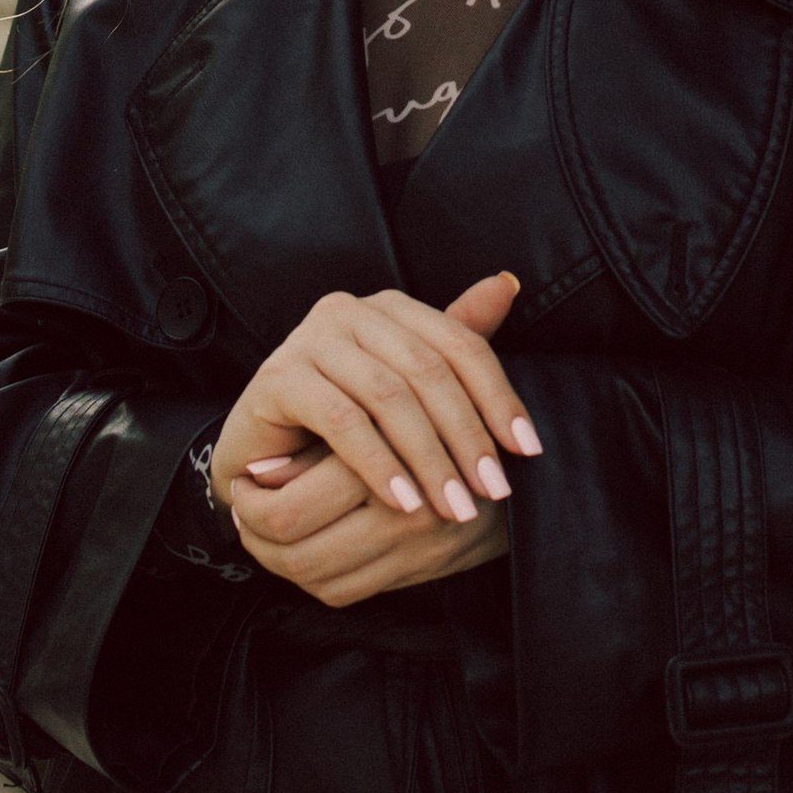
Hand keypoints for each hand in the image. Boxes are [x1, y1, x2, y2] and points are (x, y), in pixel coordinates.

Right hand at [209, 270, 538, 531]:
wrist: (264, 458)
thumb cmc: (342, 425)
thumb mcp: (407, 394)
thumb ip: (455, 350)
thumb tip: (510, 285)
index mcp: (391, 308)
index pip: (460, 344)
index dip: (498, 396)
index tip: (528, 450)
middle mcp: (350, 310)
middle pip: (429, 370)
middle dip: (467, 436)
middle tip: (493, 490)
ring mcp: (310, 339)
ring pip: (389, 397)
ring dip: (429, 459)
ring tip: (454, 507)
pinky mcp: (279, 376)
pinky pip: (342, 421)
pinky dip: (379, 465)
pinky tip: (404, 503)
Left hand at [227, 445, 513, 607]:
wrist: (522, 474)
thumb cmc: (449, 420)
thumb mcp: (399, 406)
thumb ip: (326, 439)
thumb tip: (259, 467)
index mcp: (393, 460)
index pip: (293, 507)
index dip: (256, 499)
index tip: (245, 477)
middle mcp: (403, 514)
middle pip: (296, 546)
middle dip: (254, 530)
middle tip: (240, 505)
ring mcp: (411, 552)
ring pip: (312, 574)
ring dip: (274, 556)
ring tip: (257, 527)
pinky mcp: (416, 574)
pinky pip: (341, 591)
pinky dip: (308, 576)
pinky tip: (294, 550)